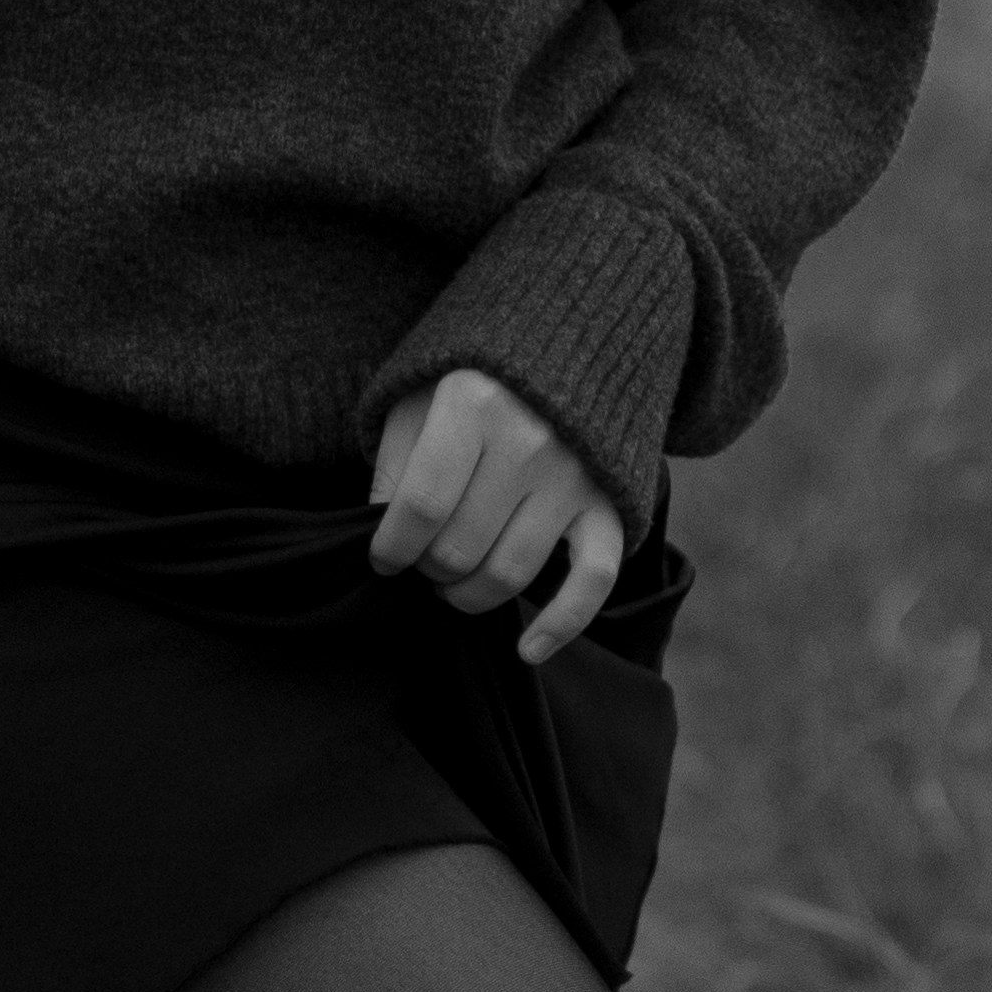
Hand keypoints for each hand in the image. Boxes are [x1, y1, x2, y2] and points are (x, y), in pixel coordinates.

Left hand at [369, 370, 623, 665]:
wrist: (565, 342)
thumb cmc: (473, 377)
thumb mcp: (418, 400)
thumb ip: (395, 466)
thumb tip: (383, 537)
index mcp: (473, 405)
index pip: (419, 508)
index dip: (390, 548)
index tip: (382, 558)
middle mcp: (530, 441)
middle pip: (460, 548)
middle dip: (426, 570)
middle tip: (419, 561)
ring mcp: (574, 476)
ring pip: (510, 573)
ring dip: (469, 595)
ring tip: (451, 582)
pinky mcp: (609, 503)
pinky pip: (593, 580)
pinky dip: (561, 624)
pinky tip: (527, 649)